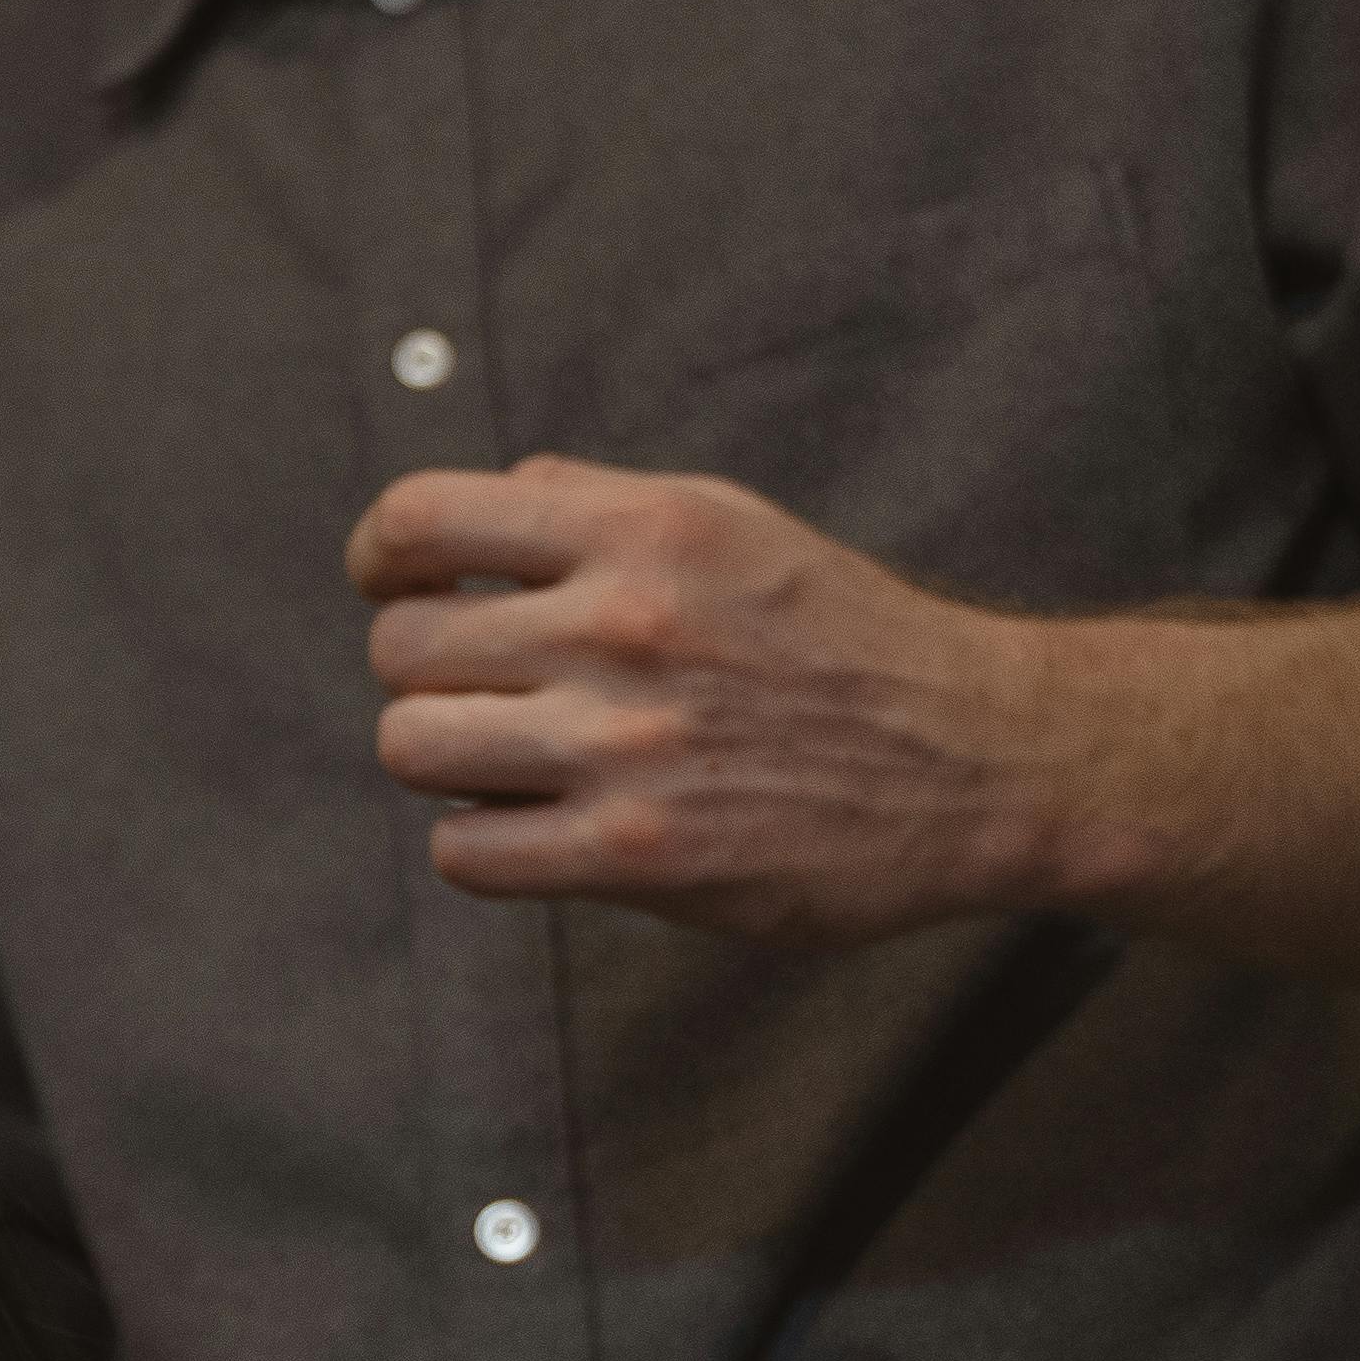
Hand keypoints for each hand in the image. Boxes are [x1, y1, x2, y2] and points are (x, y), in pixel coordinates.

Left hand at [347, 457, 1067, 944]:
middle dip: (427, 671)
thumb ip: (596, 505)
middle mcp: (622, 627)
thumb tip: (484, 503)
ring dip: (445, 758)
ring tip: (509, 758)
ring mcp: (626, 747)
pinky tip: (538, 825)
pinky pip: (468, 852)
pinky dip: (484, 842)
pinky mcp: (640, 857)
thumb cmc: (844, 636)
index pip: (419, 520)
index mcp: (638, 531)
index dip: (381, 558)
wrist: (978, 758)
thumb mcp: (730, 521)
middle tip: (488, 690)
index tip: (396, 585)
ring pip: (413, 748)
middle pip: (402, 648)